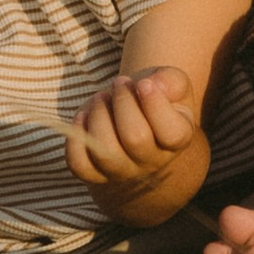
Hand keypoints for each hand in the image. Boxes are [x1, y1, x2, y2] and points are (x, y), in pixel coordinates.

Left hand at [63, 65, 197, 202]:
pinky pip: (80, 165)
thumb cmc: (156, 94)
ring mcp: (123, 171)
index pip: (172, 133)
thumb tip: (152, 86)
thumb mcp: (171, 81)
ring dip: (99, 115)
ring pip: (105, 152)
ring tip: (102, 97)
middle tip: (119, 83)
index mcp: (178, 139)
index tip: (143, 83)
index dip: (155, 105)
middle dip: (123, 102)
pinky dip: (76, 139)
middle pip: (135, 138)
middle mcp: (152, 162)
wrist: (135, 114)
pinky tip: (84, 117)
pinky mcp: (96, 173)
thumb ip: (170, 81)